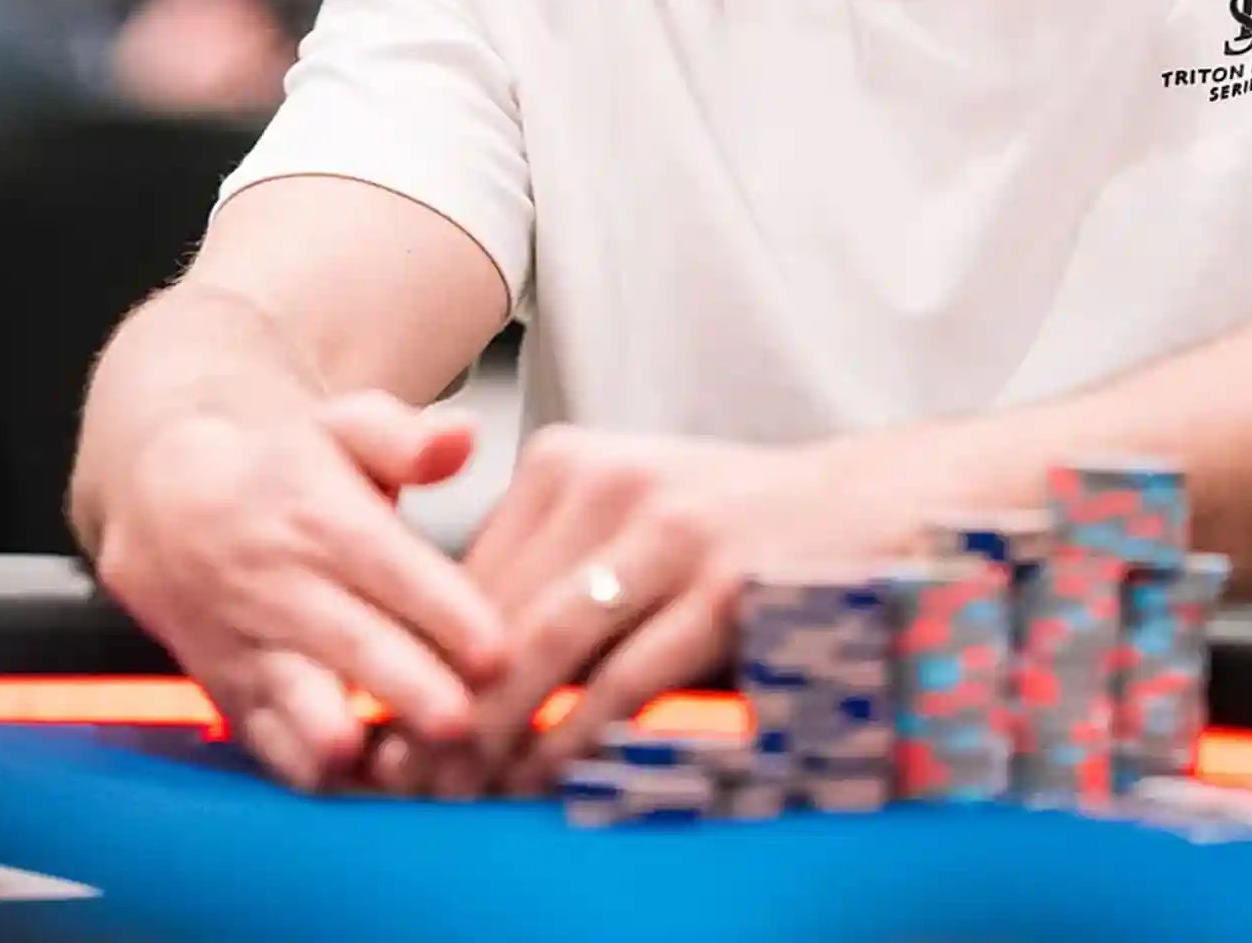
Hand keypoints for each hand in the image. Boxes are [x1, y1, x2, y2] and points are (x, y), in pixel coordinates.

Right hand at [87, 391, 510, 788]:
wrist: (168, 502)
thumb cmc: (279, 467)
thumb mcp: (340, 425)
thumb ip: (406, 436)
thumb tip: (460, 438)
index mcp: (325, 522)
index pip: (392, 572)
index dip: (447, 616)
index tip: (497, 652)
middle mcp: (287, 590)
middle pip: (357, 650)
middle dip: (412, 694)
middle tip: (465, 726)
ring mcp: (257, 650)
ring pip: (303, 710)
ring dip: (356, 745)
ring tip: (411, 773)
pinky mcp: (235, 696)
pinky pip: (268, 747)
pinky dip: (312, 774)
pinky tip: (367, 790)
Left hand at [394, 427, 912, 799]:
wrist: (870, 508)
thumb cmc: (739, 528)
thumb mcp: (633, 517)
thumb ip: (554, 570)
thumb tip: (457, 666)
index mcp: (571, 460)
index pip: (465, 573)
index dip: (416, 656)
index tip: (381, 721)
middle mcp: (611, 485)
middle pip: (491, 615)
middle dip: (438, 705)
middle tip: (397, 775)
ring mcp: (669, 534)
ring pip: (544, 651)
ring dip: (491, 734)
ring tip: (457, 790)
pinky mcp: (720, 589)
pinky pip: (623, 682)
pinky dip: (573, 742)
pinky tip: (544, 782)